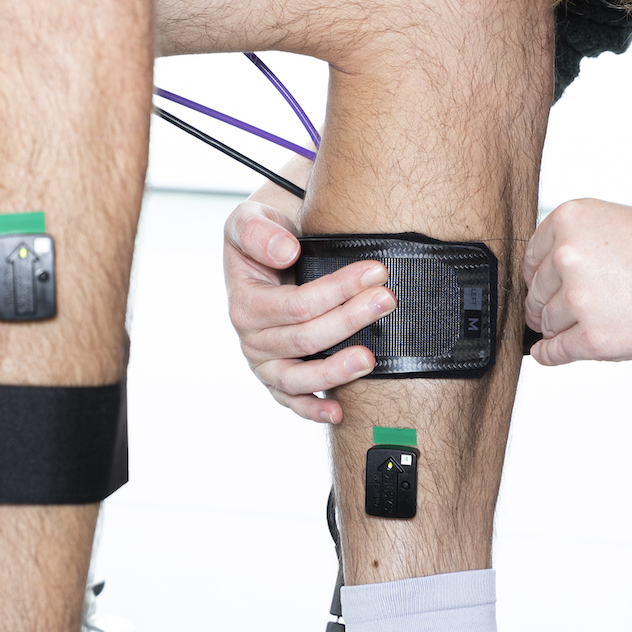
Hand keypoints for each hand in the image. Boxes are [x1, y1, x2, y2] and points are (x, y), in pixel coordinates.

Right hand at [224, 198, 393, 422]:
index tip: (376, 271)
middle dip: (350, 320)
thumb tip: (285, 252)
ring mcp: (265, 364)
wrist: (269, 256)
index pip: (296, 304)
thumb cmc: (264, 238)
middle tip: (387, 300)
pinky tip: (340, 412)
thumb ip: (259, 231)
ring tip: (370, 359)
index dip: (337, 289)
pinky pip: (293, 402)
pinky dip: (314, 411)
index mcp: (244, 302)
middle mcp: (251, 339)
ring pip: (300, 378)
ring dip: (336, 371)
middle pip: (304, 340)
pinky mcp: (279, 380)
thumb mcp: (249, 219)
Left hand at [523, 199, 631, 365]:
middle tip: (566, 311)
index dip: (541, 277)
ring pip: (547, 323)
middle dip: (549, 304)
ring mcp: (580, 299)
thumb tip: (550, 281)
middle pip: (537, 292)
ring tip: (589, 324)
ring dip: (559, 328)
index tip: (544, 288)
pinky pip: (556, 352)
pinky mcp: (596, 338)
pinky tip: (547, 354)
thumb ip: (581, 247)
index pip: (532, 257)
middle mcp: (568, 255)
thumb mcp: (618, 226)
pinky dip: (549, 355)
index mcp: (571, 219)